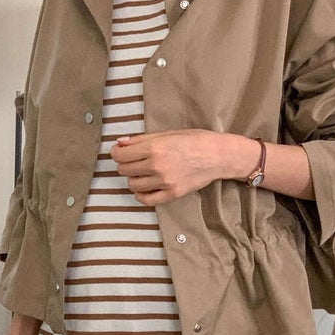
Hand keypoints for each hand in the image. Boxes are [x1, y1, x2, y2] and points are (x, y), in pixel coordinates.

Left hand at [111, 129, 249, 205]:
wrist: (217, 155)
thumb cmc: (194, 140)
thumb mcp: (167, 134)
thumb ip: (142, 139)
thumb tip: (121, 143)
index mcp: (154, 148)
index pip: (121, 155)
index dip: (116, 153)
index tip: (120, 152)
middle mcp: (157, 166)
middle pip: (124, 170)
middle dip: (124, 165)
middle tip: (132, 161)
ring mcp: (164, 182)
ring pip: (133, 185)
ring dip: (133, 179)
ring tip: (141, 173)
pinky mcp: (172, 194)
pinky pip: (146, 200)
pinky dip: (140, 194)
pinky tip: (144, 188)